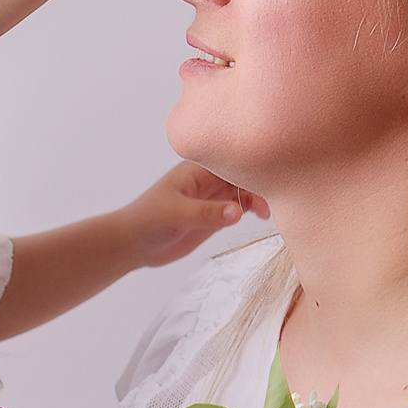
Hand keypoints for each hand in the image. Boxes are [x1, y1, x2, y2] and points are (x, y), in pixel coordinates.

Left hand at [118, 162, 268, 268]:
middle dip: (262, 185)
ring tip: (269, 214)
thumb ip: (207, 213)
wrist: (133, 245)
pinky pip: (242, 208)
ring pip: (247, 192)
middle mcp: (210, 180)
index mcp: (199, 169)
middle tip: (273, 204)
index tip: (272, 180)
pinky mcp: (216, 217)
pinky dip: (255, 211)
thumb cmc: (147, 221)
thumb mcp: (176, 215)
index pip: (233, 162)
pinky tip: (263, 218)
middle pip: (244, 176)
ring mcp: (214, 198)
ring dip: (261, 199)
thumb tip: (238, 211)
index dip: (253, 168)